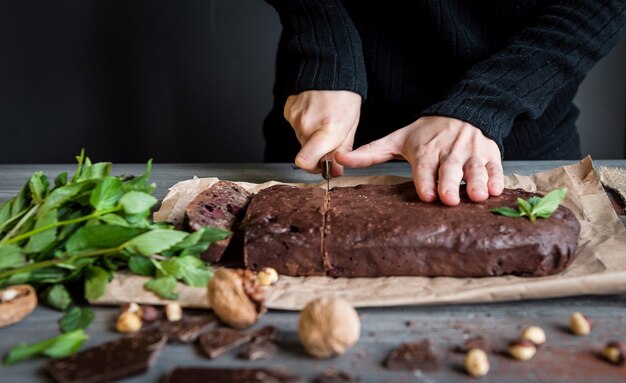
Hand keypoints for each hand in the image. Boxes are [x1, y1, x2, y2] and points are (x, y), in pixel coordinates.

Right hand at [284, 90, 360, 175]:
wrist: (329, 68)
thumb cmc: (345, 95)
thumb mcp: (351, 125)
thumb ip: (342, 150)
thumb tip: (335, 171)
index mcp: (328, 131)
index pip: (306, 162)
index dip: (313, 168)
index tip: (323, 165)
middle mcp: (308, 126)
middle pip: (306, 153)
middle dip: (317, 152)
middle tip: (329, 138)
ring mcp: (295, 118)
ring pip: (301, 140)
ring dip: (311, 137)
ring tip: (322, 120)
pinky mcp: (288, 111)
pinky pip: (295, 127)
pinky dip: (303, 124)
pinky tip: (313, 113)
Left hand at [336, 116, 503, 205]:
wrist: (463, 111)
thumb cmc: (427, 132)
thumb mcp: (397, 139)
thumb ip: (371, 152)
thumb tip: (339, 158)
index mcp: (426, 149)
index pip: (425, 166)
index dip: (426, 180)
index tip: (426, 195)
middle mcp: (449, 151)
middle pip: (450, 169)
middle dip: (450, 184)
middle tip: (449, 200)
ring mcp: (471, 153)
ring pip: (475, 169)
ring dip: (477, 182)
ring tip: (478, 196)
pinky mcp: (491, 155)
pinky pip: (496, 167)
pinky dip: (497, 178)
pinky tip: (497, 190)